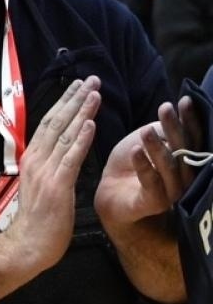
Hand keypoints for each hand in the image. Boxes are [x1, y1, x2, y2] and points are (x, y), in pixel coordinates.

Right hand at [2, 77, 99, 272]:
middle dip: (75, 99)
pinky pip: (71, 158)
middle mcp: (36, 161)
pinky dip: (81, 140)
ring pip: (65, 135)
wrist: (27, 246)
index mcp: (32, 159)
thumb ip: (50, 167)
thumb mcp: (41, 187)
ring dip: (81, 112)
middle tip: (91, 80)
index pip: (49, 124)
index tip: (79, 86)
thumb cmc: (37, 221)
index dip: (65, 103)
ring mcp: (45, 173)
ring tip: (95, 93)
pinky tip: (90, 124)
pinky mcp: (57, 186)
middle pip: (56, 122)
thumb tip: (63, 153)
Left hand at [96, 97, 200, 227]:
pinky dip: (144, 166)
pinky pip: (151, 183)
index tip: (184, 100)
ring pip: (168, 167)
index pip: (193, 138)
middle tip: (165, 108)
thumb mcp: (146, 141)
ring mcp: (172, 192)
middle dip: (175, 128)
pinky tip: (136, 150)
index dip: (190, 120)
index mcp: (187, 160)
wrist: (111, 193)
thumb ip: (163, 131)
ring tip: (146, 130)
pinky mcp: (154, 203)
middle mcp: (185, 177)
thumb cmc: (133, 163)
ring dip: (157, 147)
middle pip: (184, 151)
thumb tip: (177, 116)